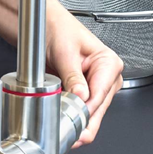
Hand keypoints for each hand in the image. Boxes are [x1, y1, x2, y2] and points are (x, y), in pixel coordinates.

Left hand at [0, 0, 123, 147]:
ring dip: (74, 119)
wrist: (43, 27)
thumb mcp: (65, 52)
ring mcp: (96, 88)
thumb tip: (81, 96)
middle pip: (97, 109)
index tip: (71, 117)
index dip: (85, 109)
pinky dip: (69, 116)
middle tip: (63, 127)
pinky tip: (59, 118)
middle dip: (80, 119)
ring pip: (89, 114)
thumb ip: (73, 76)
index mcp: (109, 64)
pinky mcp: (84, 94)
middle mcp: (107, 78)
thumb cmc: (58, 30)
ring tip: (59, 121)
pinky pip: (79, 111)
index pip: (100, 95)